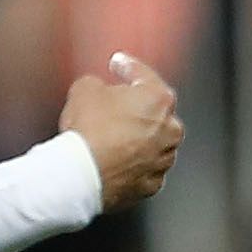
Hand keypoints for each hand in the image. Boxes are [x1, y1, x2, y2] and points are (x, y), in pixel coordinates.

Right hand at [62, 52, 181, 211]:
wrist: (83, 175)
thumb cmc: (90, 133)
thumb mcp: (84, 89)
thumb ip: (98, 84)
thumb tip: (97, 89)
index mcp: (158, 99)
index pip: (143, 76)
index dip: (127, 68)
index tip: (119, 66)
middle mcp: (169, 130)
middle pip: (155, 113)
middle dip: (136, 109)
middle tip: (113, 107)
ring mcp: (162, 160)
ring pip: (153, 144)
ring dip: (136, 139)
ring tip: (111, 139)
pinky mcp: (151, 186)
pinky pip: (143, 169)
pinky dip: (132, 165)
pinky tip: (114, 161)